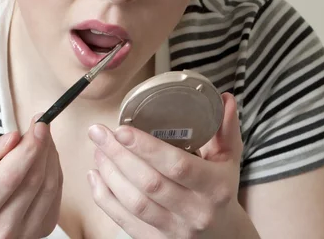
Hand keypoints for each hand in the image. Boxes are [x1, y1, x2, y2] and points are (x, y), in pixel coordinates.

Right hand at [0, 115, 62, 238]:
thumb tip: (15, 137)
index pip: (12, 175)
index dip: (30, 146)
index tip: (38, 124)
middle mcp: (3, 229)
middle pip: (35, 179)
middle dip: (42, 146)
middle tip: (42, 126)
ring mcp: (27, 233)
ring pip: (50, 185)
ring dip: (51, 156)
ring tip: (43, 140)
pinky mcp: (44, 229)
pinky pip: (57, 193)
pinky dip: (55, 170)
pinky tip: (46, 159)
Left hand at [87, 93, 246, 238]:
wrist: (223, 236)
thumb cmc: (221, 190)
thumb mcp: (229, 160)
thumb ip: (225, 129)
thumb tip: (225, 98)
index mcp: (215, 187)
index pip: (177, 166)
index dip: (147, 148)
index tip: (122, 129)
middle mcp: (195, 212)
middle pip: (150, 183)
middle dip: (119, 155)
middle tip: (99, 133)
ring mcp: (174, 230)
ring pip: (134, 202)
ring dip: (110, 173)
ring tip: (98, 149)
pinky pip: (124, 220)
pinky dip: (105, 198)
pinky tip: (94, 176)